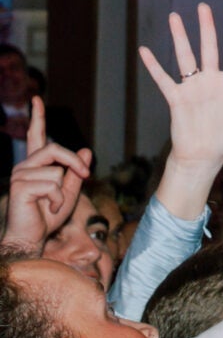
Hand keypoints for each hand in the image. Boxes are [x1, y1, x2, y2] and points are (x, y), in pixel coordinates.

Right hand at [1, 100, 87, 254]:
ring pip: (57, 171)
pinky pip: (53, 185)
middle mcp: (25, 166)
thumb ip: (77, 172)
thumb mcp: (69, 192)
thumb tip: (87, 150)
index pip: (36, 137)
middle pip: (56, 149)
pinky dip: (58, 200)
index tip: (36, 99)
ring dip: (63, 192)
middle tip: (85, 177)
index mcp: (36, 165)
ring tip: (51, 205)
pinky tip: (47, 208)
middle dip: (75, 163)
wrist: (31, 238)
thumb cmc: (48, 217)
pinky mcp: (20, 185)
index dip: (37, 118)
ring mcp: (20, 175)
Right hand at [141, 6, 222, 175]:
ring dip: (180, 37)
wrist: (203, 157)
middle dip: (206, 27)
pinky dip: (154, 65)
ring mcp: (193, 88)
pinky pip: (163, 78)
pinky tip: (145, 50)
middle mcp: (212, 81)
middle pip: (209, 48)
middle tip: (203, 7)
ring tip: (175, 17)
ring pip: (185, 57)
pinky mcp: (176, 98)